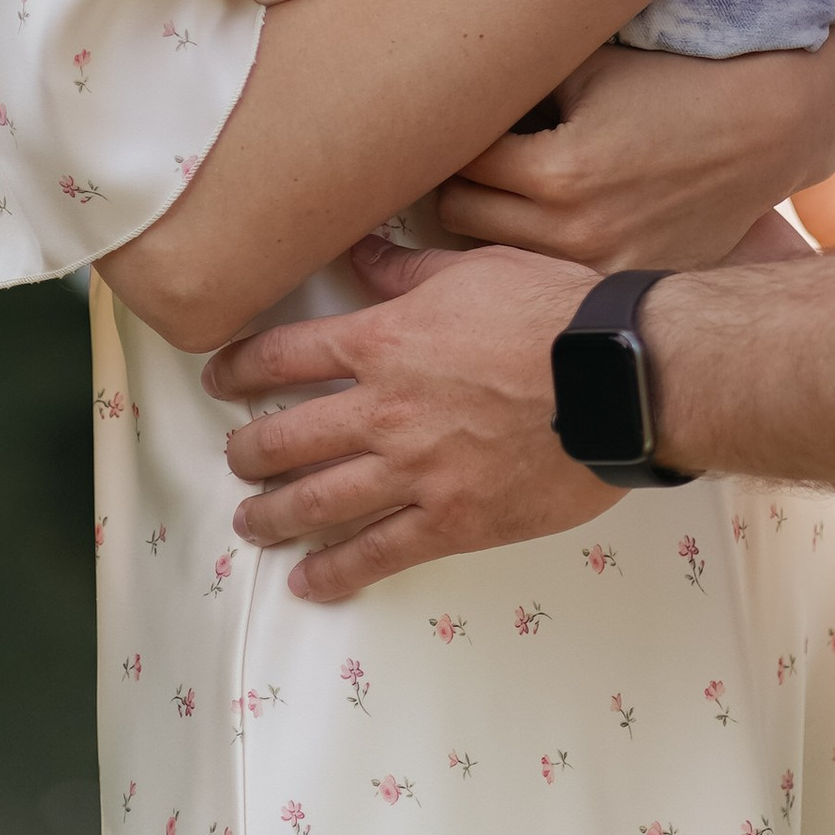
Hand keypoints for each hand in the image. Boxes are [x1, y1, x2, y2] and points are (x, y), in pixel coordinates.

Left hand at [207, 238, 609, 599]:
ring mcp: (414, 472)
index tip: (219, 380)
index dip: (241, 368)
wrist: (615, 378)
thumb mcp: (473, 269)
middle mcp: (383, 410)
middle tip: (232, 459)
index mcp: (383, 341)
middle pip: (288, 437)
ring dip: (275, 514)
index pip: (285, 355)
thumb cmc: (551, 312)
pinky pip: (379, 554)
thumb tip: (361, 252)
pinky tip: (308, 582)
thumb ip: (407, 272)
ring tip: (251, 523)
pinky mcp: (452, 522)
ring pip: (319, 501)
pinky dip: (336, 572)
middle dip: (249, 451)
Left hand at [438, 40, 834, 270]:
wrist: (764, 131)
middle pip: (459, 219)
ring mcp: (601, 268)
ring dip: (488, 224)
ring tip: (497, 189)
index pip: (459, 163)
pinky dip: (538, 252)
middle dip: (455, 183)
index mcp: (556, 172)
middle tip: (459, 157)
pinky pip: (550, 276)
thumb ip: (517, 82)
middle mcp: (573, 232)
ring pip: (497, 257)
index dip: (445, 137)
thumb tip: (453, 88)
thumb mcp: (587, 67)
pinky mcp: (627, 281)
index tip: (441, 123)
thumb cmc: (674, 85)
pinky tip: (549, 221)